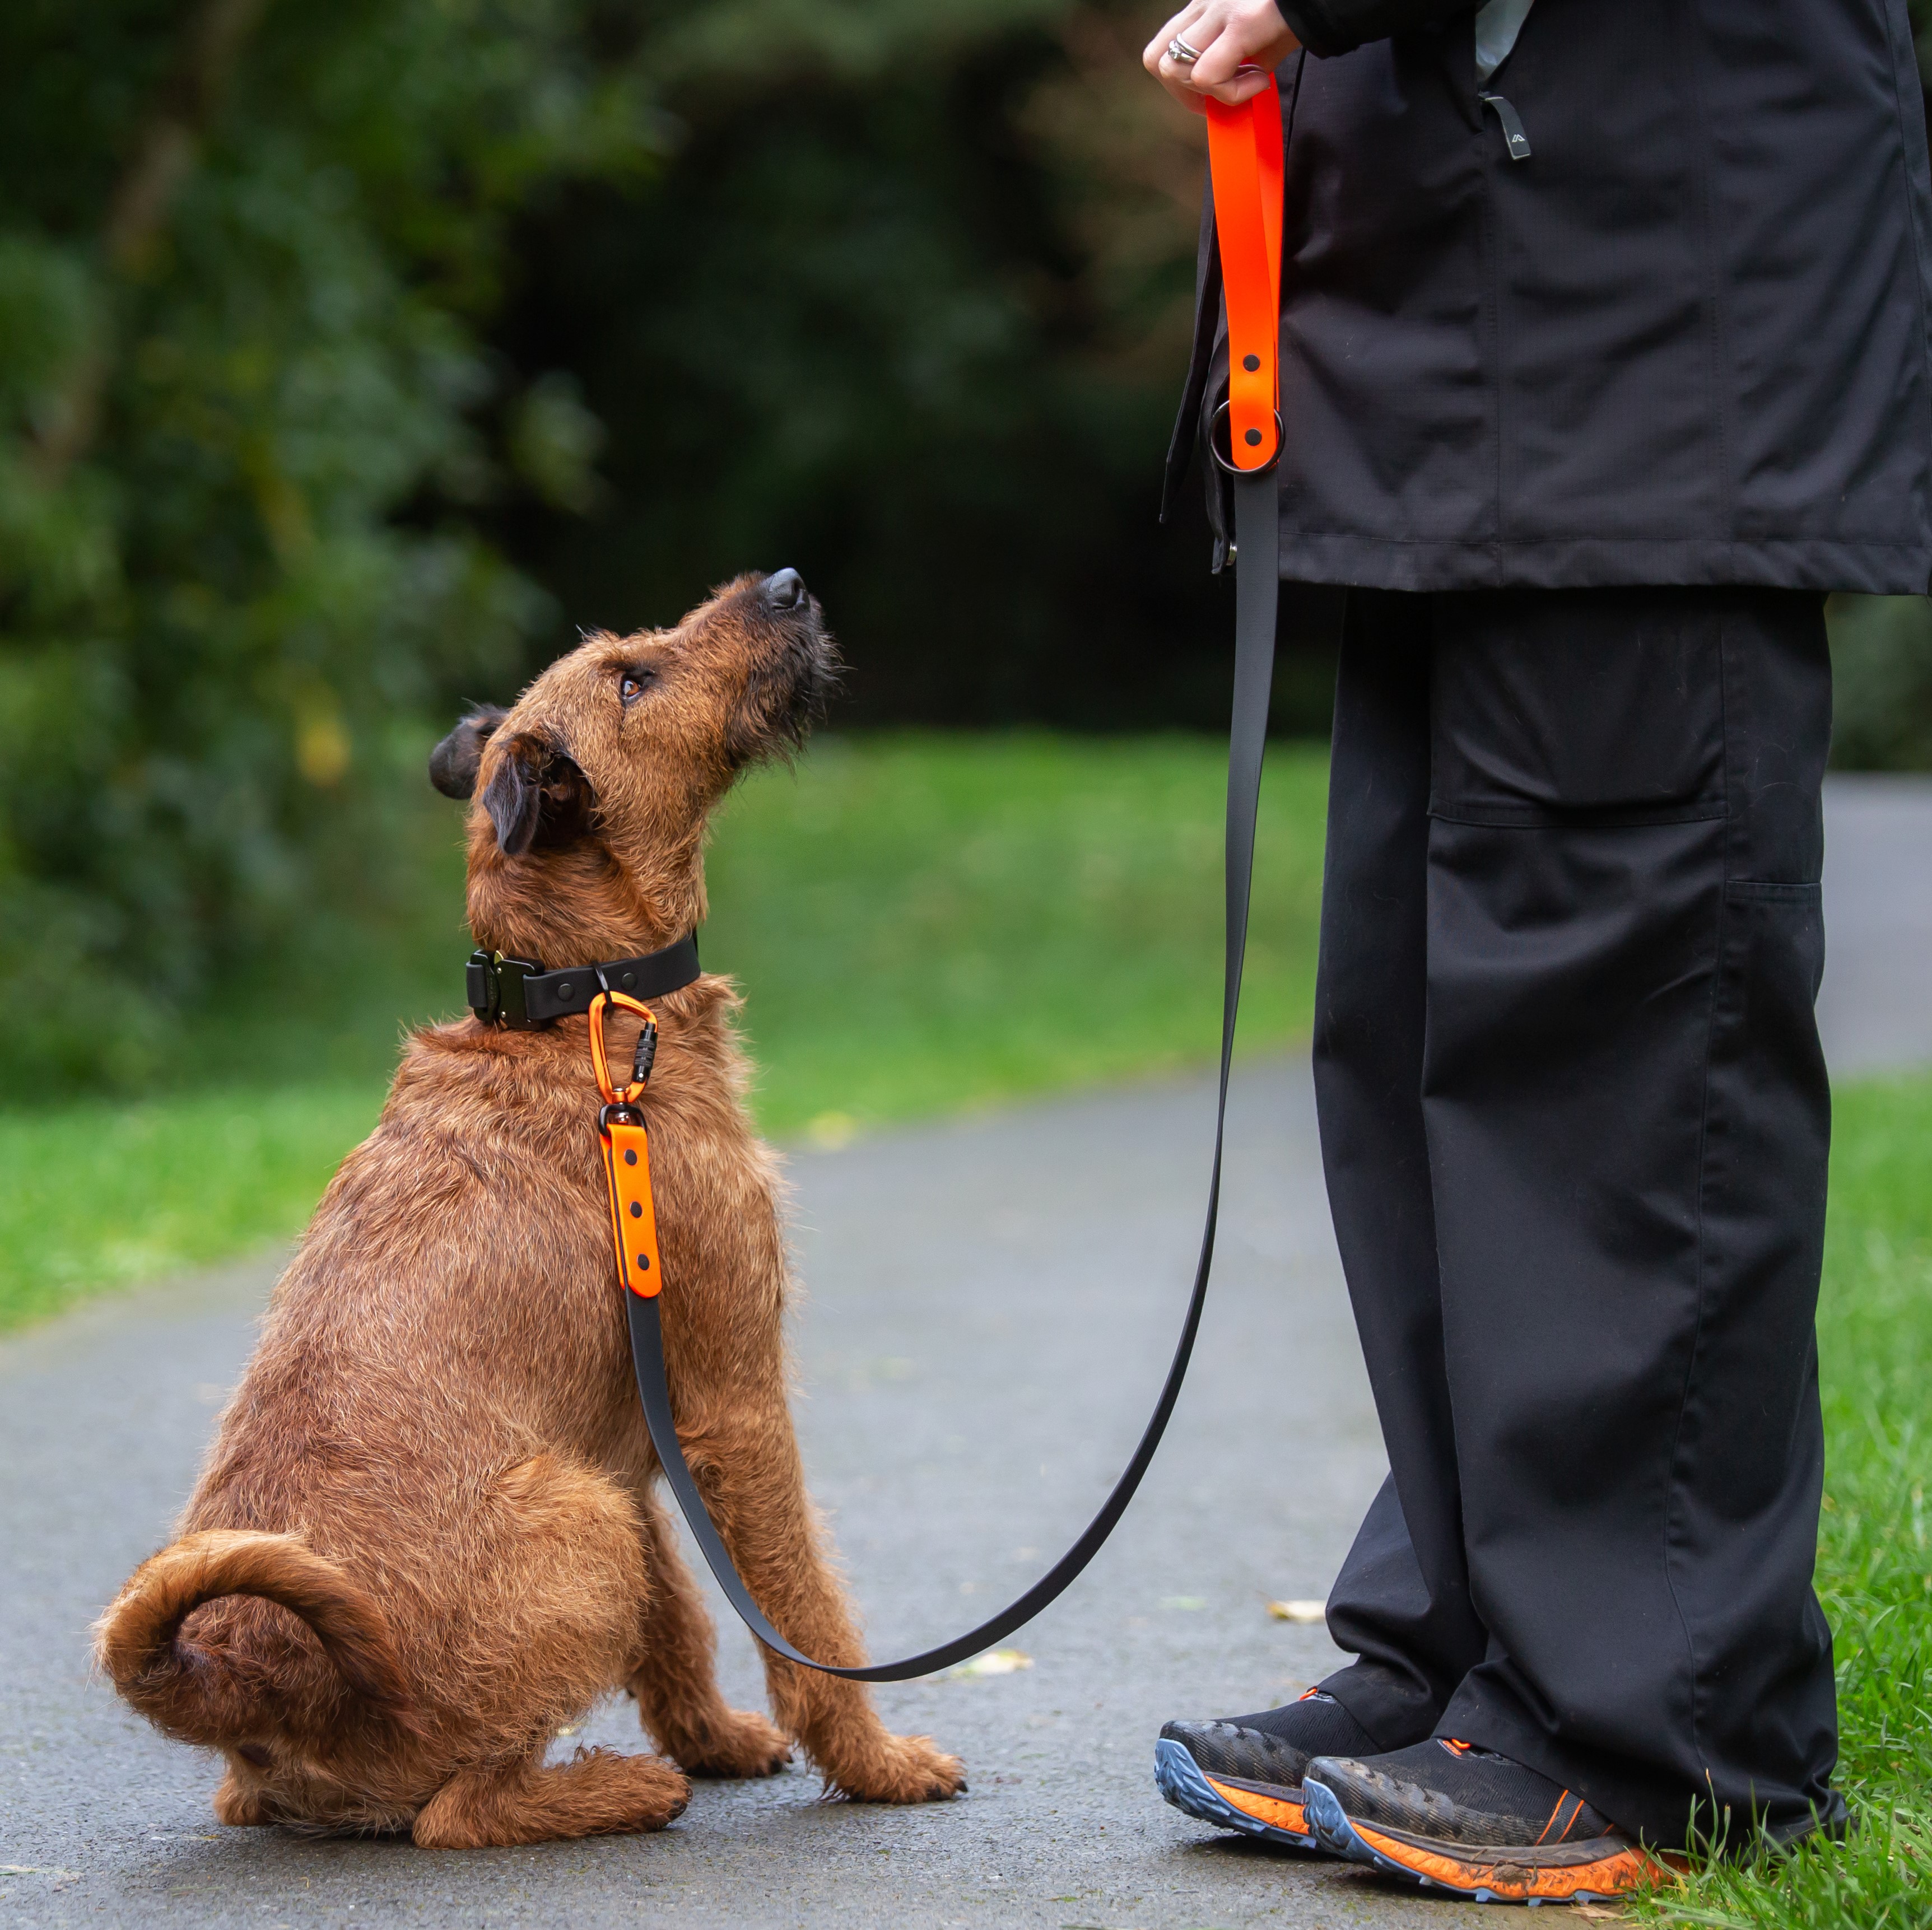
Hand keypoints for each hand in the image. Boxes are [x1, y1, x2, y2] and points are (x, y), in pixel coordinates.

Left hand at [1143, 0, 1299, 113]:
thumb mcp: (1253, 39)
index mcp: (1201, 6)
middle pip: (1158, 63)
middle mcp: (1203, 3)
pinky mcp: (1241, 22)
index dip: (1177, 83)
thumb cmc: (1293, 16)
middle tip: (1225, 95)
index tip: (1209, 94)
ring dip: (1212, 92)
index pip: (1160, 50)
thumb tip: (1225, 100)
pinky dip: (1232, 93)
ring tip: (1249, 82)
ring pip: (1177, 70)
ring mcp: (1219, 10)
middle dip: (1187, 94)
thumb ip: (1233, 64)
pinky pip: (1210, 76)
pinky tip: (1261, 83)